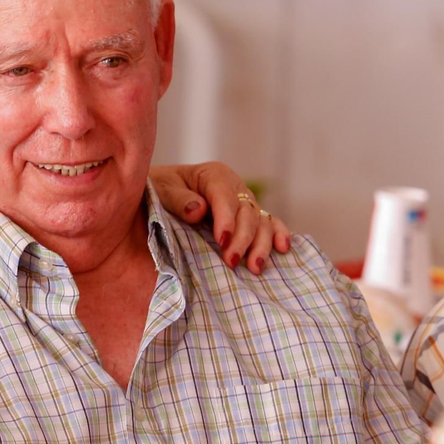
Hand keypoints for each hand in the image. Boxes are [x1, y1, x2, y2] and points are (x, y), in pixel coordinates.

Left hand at [150, 161, 292, 273]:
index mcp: (214, 175)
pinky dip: (279, 234)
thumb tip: (198, 210)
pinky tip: (283, 248)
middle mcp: (234, 187)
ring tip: (255, 267)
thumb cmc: (159, 191)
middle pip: (246, 212)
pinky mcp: (250, 218)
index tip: (222, 241)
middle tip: (232, 262)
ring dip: (261, 244)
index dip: (226, 219)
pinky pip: (270, 224)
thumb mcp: (160, 190)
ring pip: (261, 221)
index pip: (225, 197)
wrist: (160, 195)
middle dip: (242, 238)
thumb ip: (177, 199)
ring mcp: (245, 203)